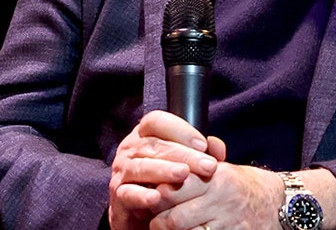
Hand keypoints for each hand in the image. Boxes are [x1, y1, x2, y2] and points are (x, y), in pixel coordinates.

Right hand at [108, 110, 223, 229]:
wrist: (146, 214)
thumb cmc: (168, 181)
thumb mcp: (185, 164)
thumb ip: (202, 153)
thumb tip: (217, 146)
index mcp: (145, 135)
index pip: (157, 122)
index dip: (180, 130)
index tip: (203, 145)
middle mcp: (130, 149)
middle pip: (155, 145)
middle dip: (183, 155)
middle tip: (207, 166)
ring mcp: (122, 171)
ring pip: (141, 166)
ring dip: (163, 171)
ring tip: (183, 175)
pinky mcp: (118, 195)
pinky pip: (128, 193)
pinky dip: (141, 195)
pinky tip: (156, 197)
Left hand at [151, 160, 282, 229]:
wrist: (277, 205)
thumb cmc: (242, 186)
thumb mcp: (224, 168)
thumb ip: (199, 159)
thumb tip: (175, 142)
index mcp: (215, 177)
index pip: (174, 187)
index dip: (156, 196)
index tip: (151, 197)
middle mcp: (220, 200)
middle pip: (174, 217)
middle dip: (159, 220)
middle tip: (154, 219)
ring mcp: (226, 223)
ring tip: (165, 229)